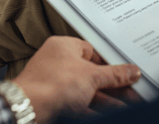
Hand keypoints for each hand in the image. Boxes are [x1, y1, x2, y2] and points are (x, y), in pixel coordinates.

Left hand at [12, 36, 140, 123]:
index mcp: (64, 46)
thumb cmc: (50, 84)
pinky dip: (93, 106)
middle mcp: (58, 61)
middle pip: (91, 72)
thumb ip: (114, 75)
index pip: (93, 51)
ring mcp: (54, 81)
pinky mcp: (53, 98)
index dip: (111, 62)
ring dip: (106, 98)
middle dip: (112, 84)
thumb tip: (130, 71)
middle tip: (130, 91)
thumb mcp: (91, 77)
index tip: (125, 71)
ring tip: (126, 103)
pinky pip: (78, 100)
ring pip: (86, 88)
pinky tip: (108, 111)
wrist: (27, 109)